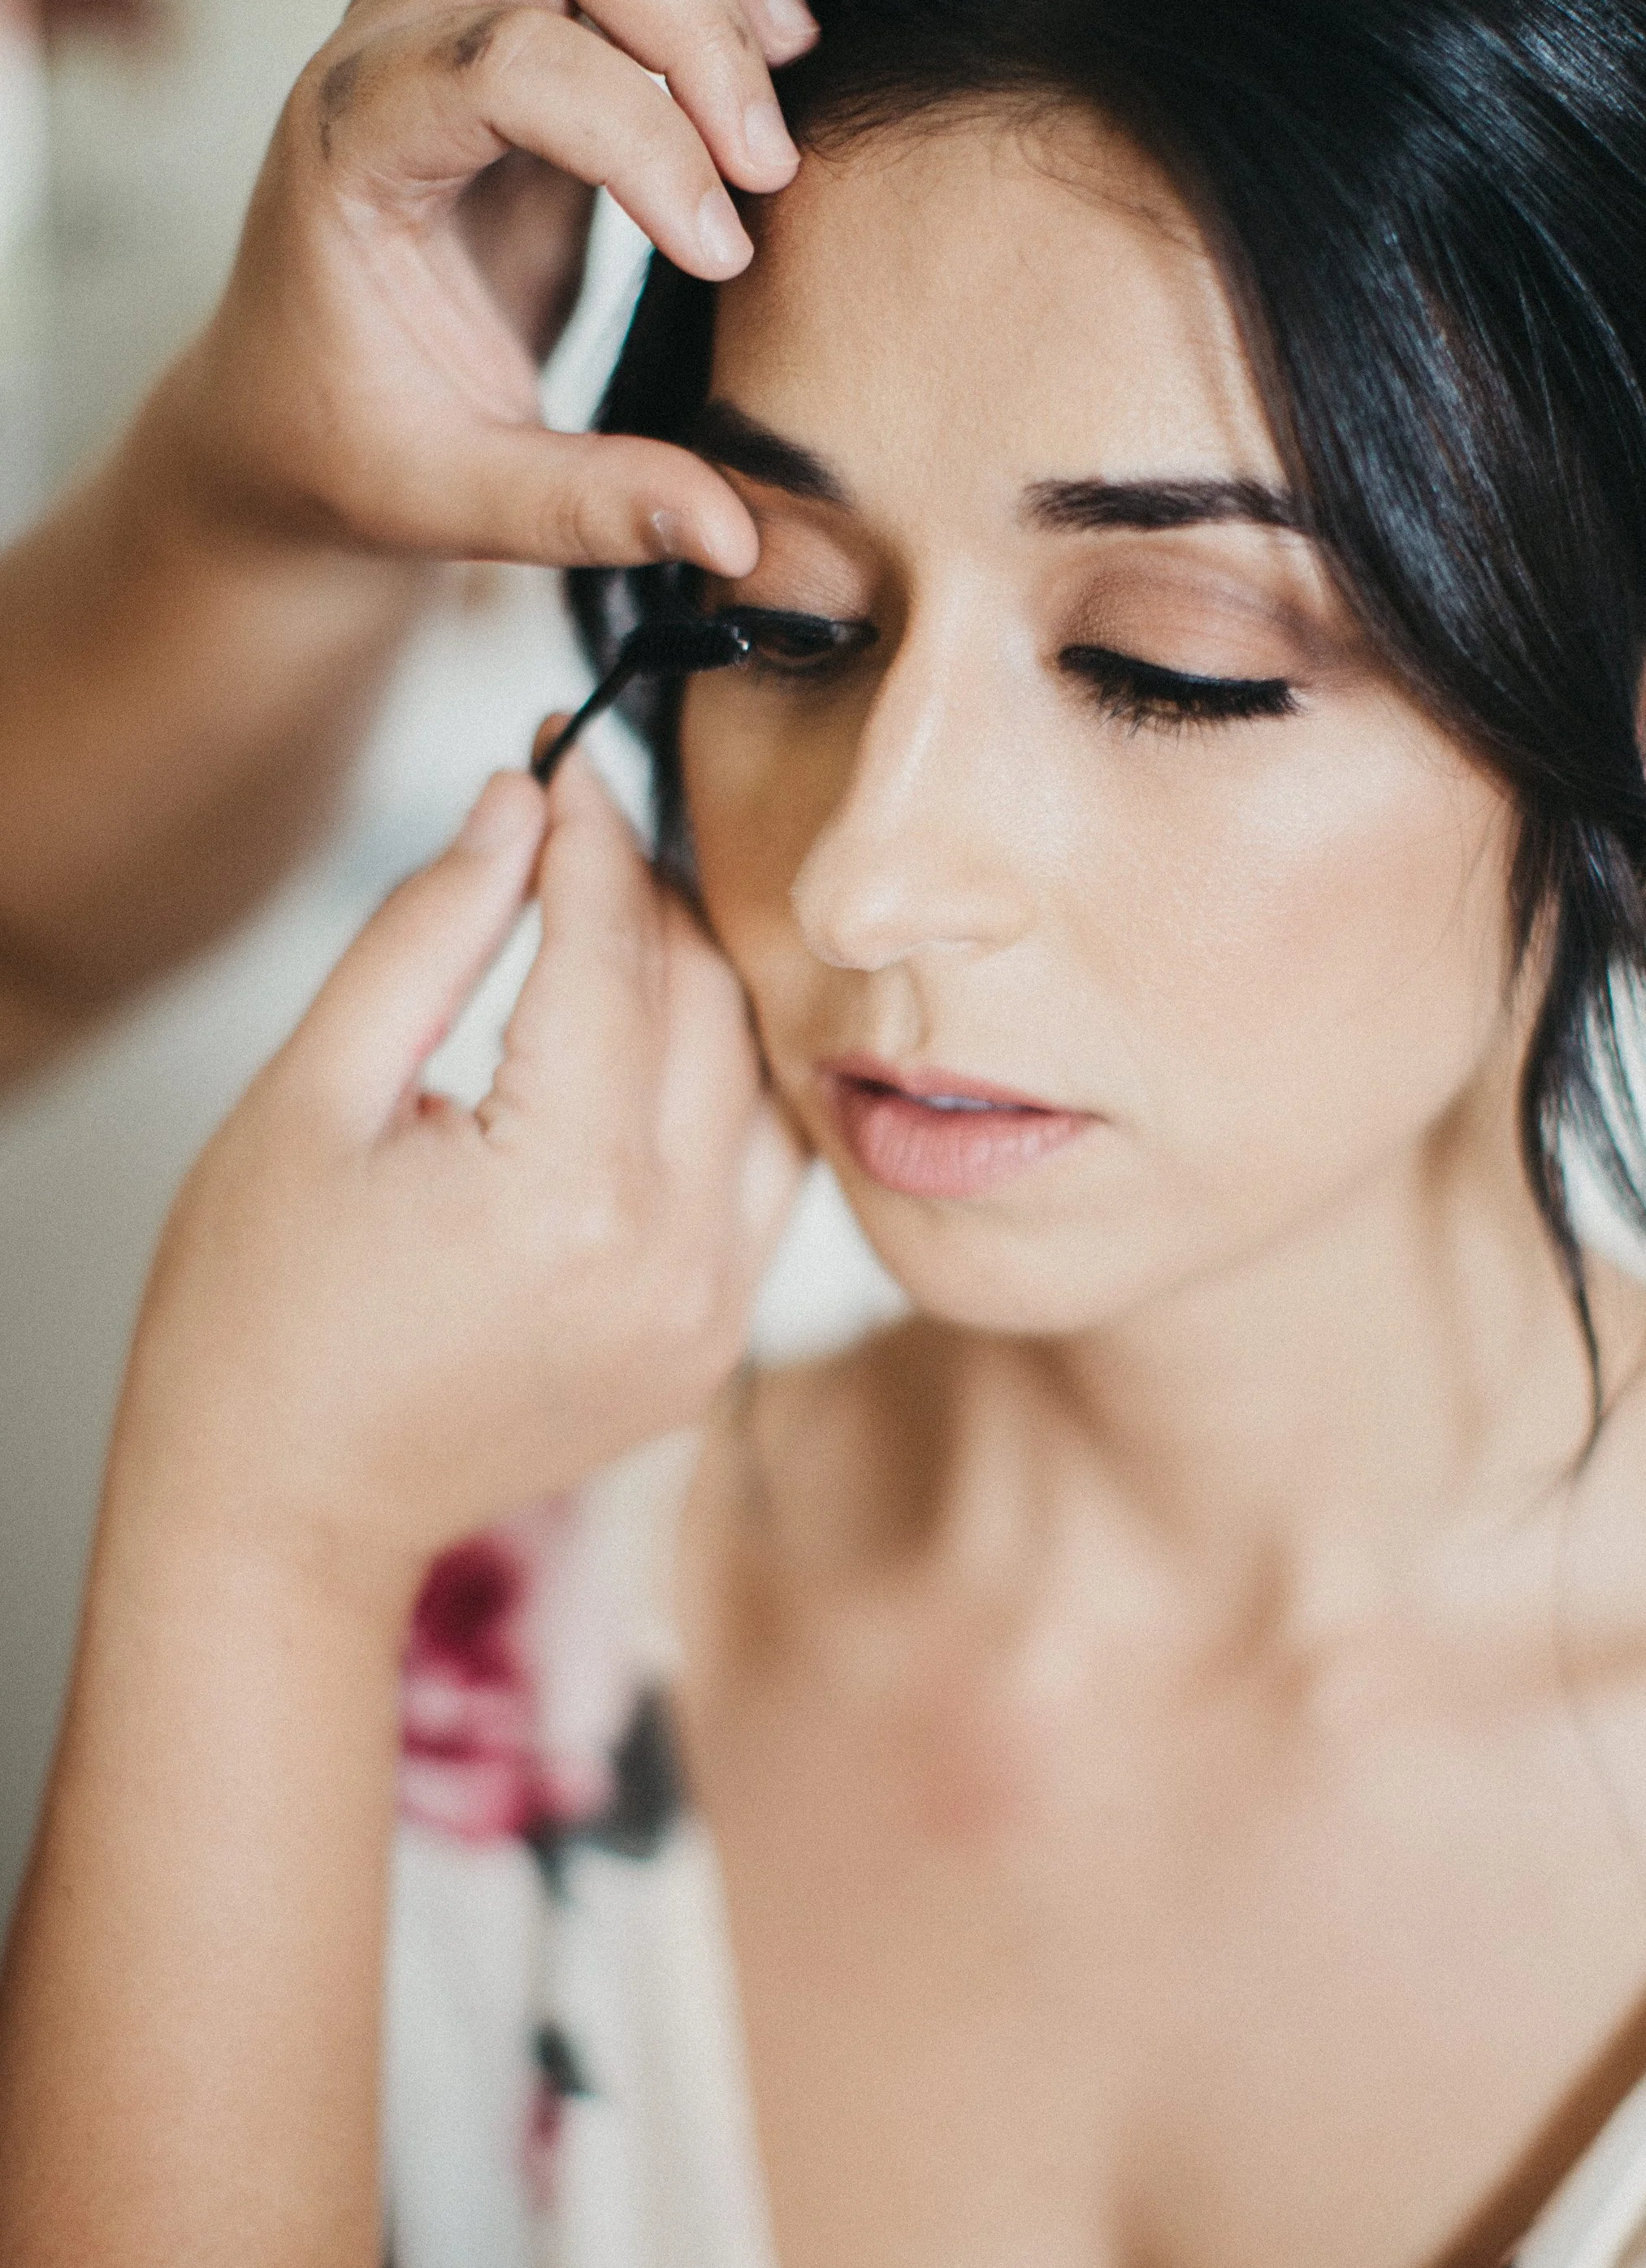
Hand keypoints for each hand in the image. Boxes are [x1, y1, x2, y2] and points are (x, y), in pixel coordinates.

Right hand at [109, 754, 806, 1597]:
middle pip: (712, 1002)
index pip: (618, 948)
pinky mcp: (716, 1348)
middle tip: (576, 833)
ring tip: (609, 936)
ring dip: (704, 991)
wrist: (283, 1511)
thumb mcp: (310, 1097)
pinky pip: (766, 1179)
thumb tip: (519, 800)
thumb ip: (428, 934)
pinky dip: (723, 1093)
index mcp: (565, 1190)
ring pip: (764, 1085)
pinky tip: (650, 1053)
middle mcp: (672, 1257)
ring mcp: (711, 1315)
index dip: (593, 832)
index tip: (565, 756)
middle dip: (650, 896)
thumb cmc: (257, 1316)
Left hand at [148, 0, 842, 574]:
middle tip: (773, 164)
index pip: (512, 61)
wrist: (287, 408)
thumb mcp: (450, 499)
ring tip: (794, 56)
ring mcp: (451, 0)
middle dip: (696, 27)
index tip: (723, 257)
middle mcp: (391, 37)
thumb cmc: (352, 446)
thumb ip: (586, 509)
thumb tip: (734, 534)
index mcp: (354, 142)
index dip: (643, 142)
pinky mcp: (520, 6)